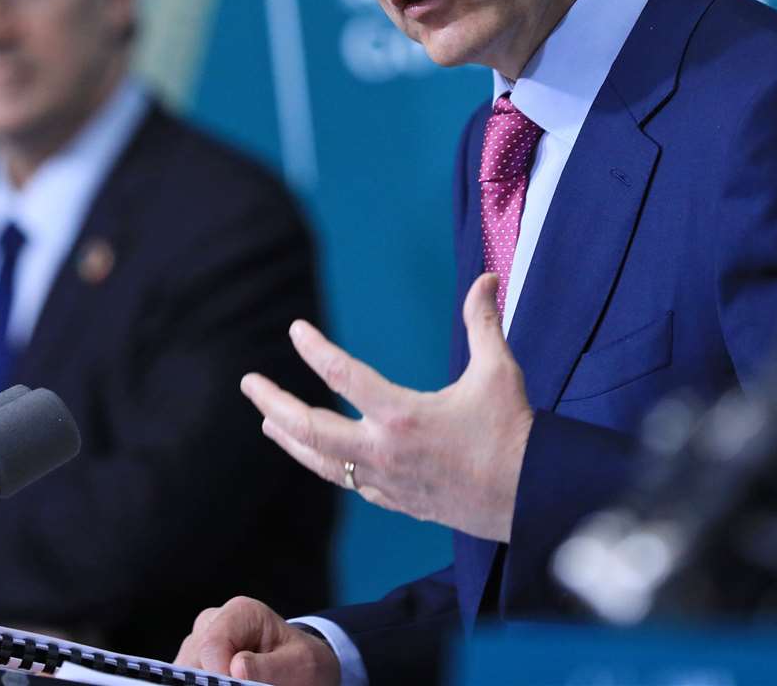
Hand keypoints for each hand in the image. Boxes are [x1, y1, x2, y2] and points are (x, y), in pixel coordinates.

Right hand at [173, 596, 338, 685]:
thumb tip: (235, 669)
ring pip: (187, 673)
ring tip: (246, 683)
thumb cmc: (302, 662)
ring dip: (211, 683)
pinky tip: (228, 685)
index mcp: (241, 612)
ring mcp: (199, 643)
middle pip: (196, 660)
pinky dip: (206, 685)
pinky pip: (188, 681)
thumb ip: (269, 668)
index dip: (218, 674)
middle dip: (216, 681)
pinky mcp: (193, 665)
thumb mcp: (298, 665)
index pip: (212, 644)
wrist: (301, 669)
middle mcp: (213, 622)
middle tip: (250, 685)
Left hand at [243, 272, 533, 542]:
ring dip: (290, 438)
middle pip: (310, 429)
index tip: (296, 329)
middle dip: (274, 404)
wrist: (527, 499)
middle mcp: (384, 452)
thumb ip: (483, 322)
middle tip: (249, 384)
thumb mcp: (498, 372)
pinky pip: (347, 481)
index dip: (316, 350)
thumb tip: (486, 277)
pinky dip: (325, 463)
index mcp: (403, 416)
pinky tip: (317, 452)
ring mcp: (385, 481)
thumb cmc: (513, 432)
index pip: (344, 377)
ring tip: (267, 420)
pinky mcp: (394, 500)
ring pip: (321, 461)